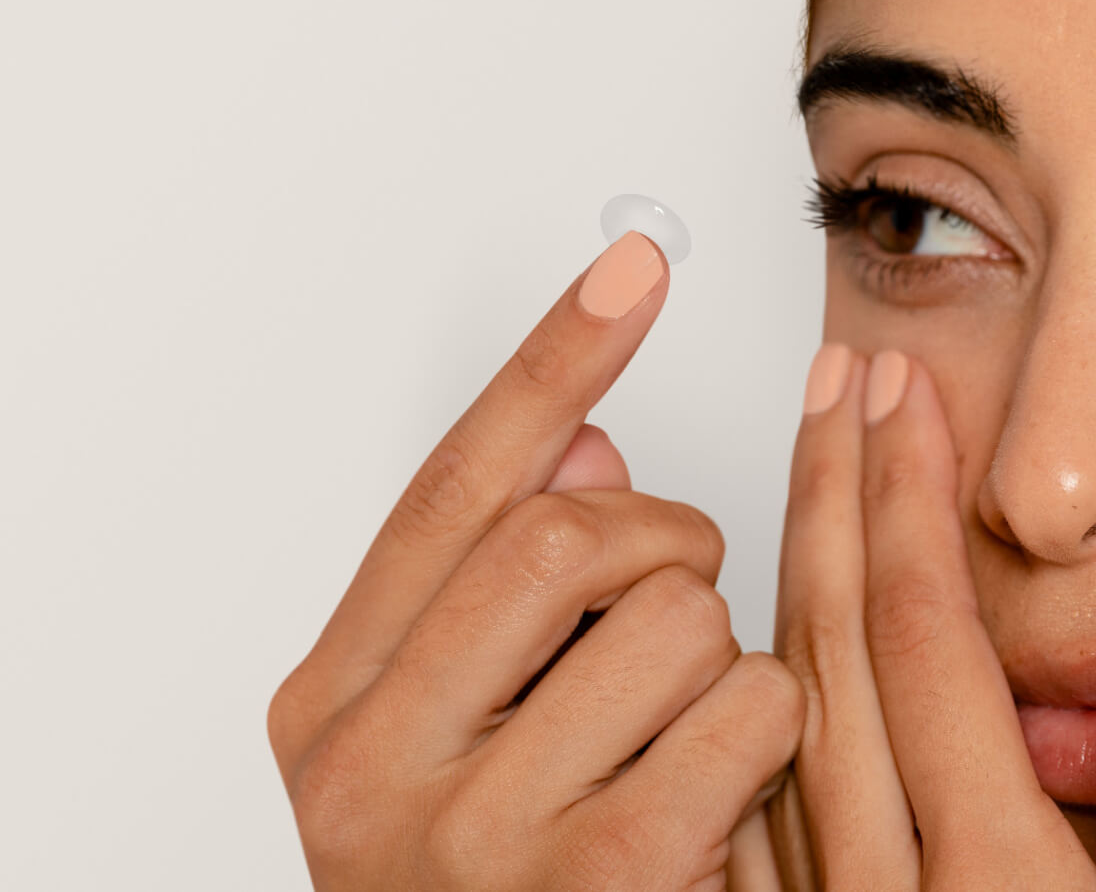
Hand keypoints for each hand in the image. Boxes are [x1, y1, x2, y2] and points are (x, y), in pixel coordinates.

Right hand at [267, 231, 804, 890]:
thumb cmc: (509, 890)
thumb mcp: (464, 744)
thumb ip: (499, 597)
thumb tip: (585, 447)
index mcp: (332, 707)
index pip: (452, 488)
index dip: (553, 361)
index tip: (632, 266)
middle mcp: (369, 767)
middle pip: (559, 534)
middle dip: (661, 534)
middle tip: (685, 575)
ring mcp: (474, 834)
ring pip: (673, 613)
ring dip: (718, 646)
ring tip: (683, 731)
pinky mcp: (595, 883)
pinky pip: (745, 706)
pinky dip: (763, 723)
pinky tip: (725, 790)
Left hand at [767, 346, 1095, 890]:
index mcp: (994, 884)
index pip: (926, 639)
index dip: (909, 497)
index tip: (900, 392)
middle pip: (834, 645)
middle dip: (835, 491)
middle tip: (840, 380)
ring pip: (782, 698)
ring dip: (796, 562)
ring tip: (817, 458)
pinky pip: (755, 774)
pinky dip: (768, 663)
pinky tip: (790, 603)